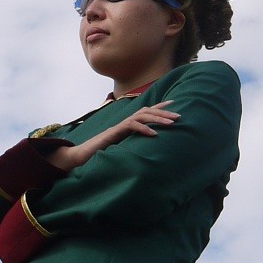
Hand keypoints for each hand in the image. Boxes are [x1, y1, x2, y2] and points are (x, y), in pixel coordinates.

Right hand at [46, 106, 179, 171]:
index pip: (145, 112)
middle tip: (179, 116)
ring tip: (171, 124)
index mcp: (127, 125)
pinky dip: (143, 129)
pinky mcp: (114, 132)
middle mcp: (124, 122)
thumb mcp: (122, 148)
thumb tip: (148, 148)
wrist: (82, 156)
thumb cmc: (101, 153)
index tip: (174, 105)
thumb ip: (133, 144)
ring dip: (157, 118)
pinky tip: (153, 134)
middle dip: (163, 112)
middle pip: (146, 111)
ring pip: (140, 116)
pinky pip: (130, 126)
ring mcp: (119, 126)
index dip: (159, 108)